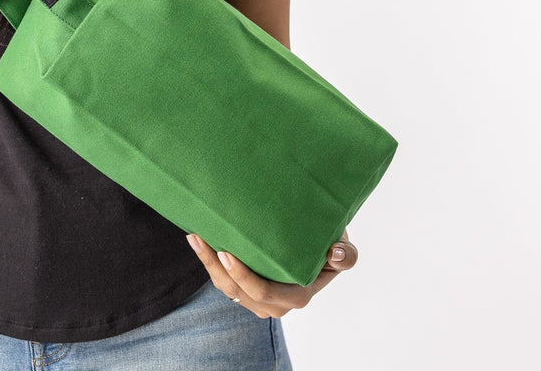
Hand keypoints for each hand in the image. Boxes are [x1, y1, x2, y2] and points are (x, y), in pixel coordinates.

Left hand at [186, 232, 357, 318]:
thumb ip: (346, 256)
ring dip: (208, 263)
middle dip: (216, 266)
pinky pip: (224, 281)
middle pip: (239, 291)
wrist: (317, 247)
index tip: (227, 252)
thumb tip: (336, 253)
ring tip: (195, 236)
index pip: (264, 292)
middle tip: (202, 238)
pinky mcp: (247, 289)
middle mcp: (275, 303)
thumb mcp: (343, 249)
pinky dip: (210, 263)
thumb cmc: (329, 246)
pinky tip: (199, 241)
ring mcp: (259, 299)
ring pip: (227, 287)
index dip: (243, 276)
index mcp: (297, 295)